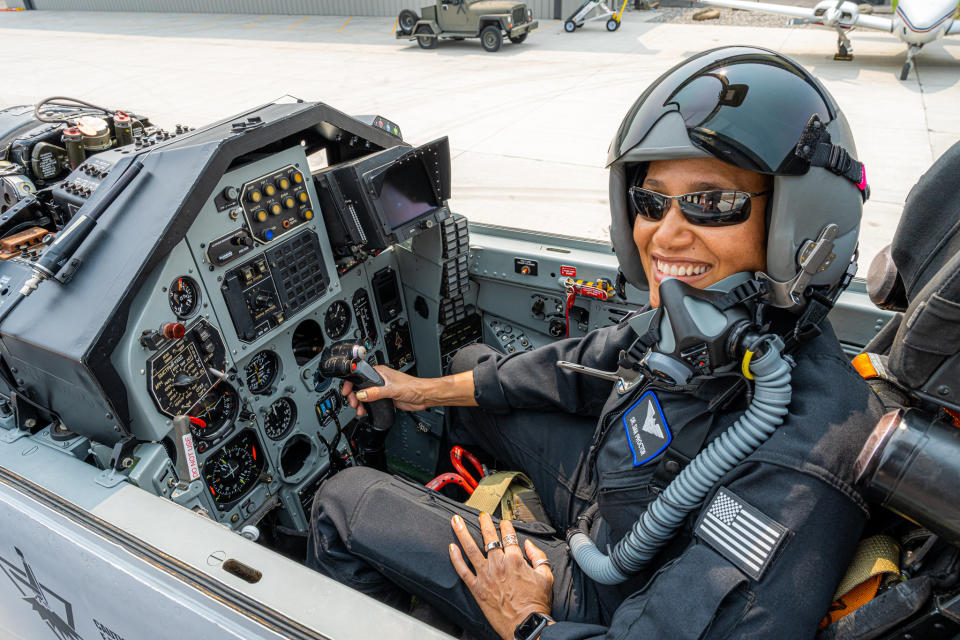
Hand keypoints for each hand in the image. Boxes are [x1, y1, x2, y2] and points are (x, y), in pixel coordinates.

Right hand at [341, 366, 428, 415]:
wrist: (423, 396)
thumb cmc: (413, 387)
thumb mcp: (392, 389)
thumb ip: (376, 392)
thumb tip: (362, 394)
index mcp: (380, 372)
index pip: (360, 375)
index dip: (351, 383)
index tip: (347, 391)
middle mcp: (379, 379)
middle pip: (360, 386)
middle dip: (355, 395)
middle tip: (354, 403)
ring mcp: (382, 389)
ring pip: (365, 395)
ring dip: (360, 403)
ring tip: (359, 409)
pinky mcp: (385, 397)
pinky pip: (372, 402)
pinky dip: (367, 406)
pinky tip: (366, 411)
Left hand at [449, 513, 553, 639]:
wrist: (526, 625)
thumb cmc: (536, 604)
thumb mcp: (546, 577)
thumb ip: (538, 557)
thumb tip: (529, 545)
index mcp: (515, 560)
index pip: (509, 536)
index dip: (506, 526)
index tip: (504, 522)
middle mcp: (498, 564)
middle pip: (488, 537)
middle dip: (484, 523)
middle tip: (481, 516)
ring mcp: (485, 576)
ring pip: (471, 549)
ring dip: (462, 533)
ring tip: (456, 521)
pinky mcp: (477, 588)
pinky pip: (462, 571)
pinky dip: (455, 558)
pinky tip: (451, 547)